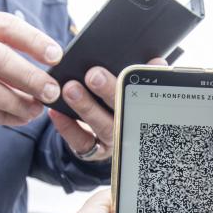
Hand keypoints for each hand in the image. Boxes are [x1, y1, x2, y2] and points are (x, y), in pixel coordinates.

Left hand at [49, 58, 166, 160]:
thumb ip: (146, 76)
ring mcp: (112, 142)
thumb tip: (156, 61)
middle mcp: (131, 128)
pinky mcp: (94, 152)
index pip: (147, 98)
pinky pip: (82, 143)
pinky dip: (68, 127)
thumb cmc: (120, 101)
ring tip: (70, 89)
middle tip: (94, 75)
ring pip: (102, 127)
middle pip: (123, 111)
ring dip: (86, 108)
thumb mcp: (135, 89)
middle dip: (109, 92)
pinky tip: (56, 111)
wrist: (106, 133)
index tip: (132, 69)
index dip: (144, 85)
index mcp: (145, 110)